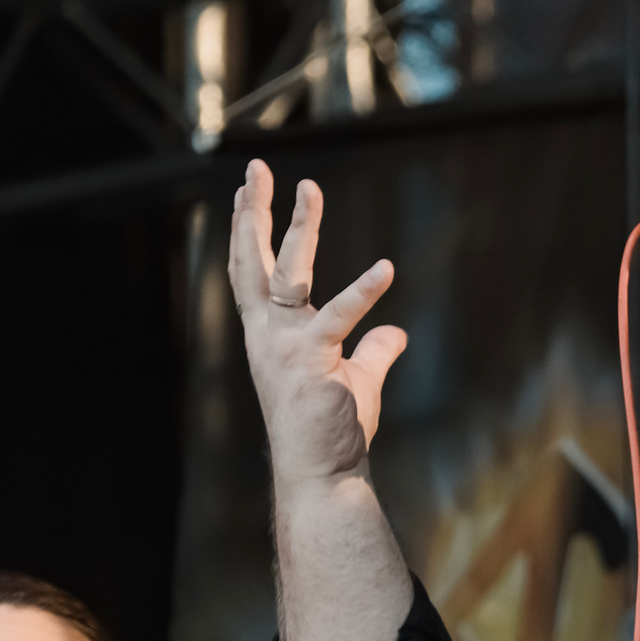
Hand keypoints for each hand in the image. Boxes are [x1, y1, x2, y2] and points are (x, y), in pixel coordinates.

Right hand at [231, 161, 406, 482]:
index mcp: (270, 335)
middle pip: (254, 262)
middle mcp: (269, 335)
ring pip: (288, 275)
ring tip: (309, 188)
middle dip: (254, 213)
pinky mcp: (314, 361)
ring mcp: (286, 347)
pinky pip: (341, 318)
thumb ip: (373, 351)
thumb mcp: (357, 380)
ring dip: (299, 230)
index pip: (251, 274)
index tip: (248, 193)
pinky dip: (365, 291)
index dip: (245, 232)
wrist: (323, 473)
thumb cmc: (333, 429)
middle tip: (256, 168)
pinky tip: (386, 267)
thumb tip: (394, 334)